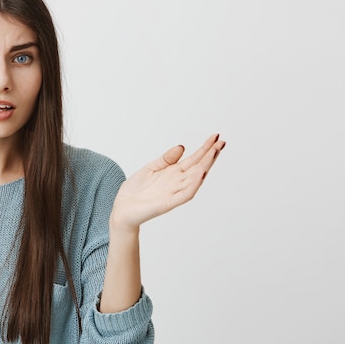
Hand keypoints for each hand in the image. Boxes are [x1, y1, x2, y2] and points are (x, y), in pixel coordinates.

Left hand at [111, 133, 225, 231]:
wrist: (122, 208)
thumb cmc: (135, 190)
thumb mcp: (151, 168)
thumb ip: (166, 159)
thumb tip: (182, 147)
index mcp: (173, 173)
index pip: (194, 159)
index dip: (205, 148)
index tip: (215, 137)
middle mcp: (177, 182)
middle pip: (198, 167)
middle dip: (210, 155)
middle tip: (221, 142)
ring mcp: (174, 192)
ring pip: (195, 178)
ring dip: (205, 166)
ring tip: (214, 152)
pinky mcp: (168, 203)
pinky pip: (185, 194)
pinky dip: (194, 184)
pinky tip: (201, 172)